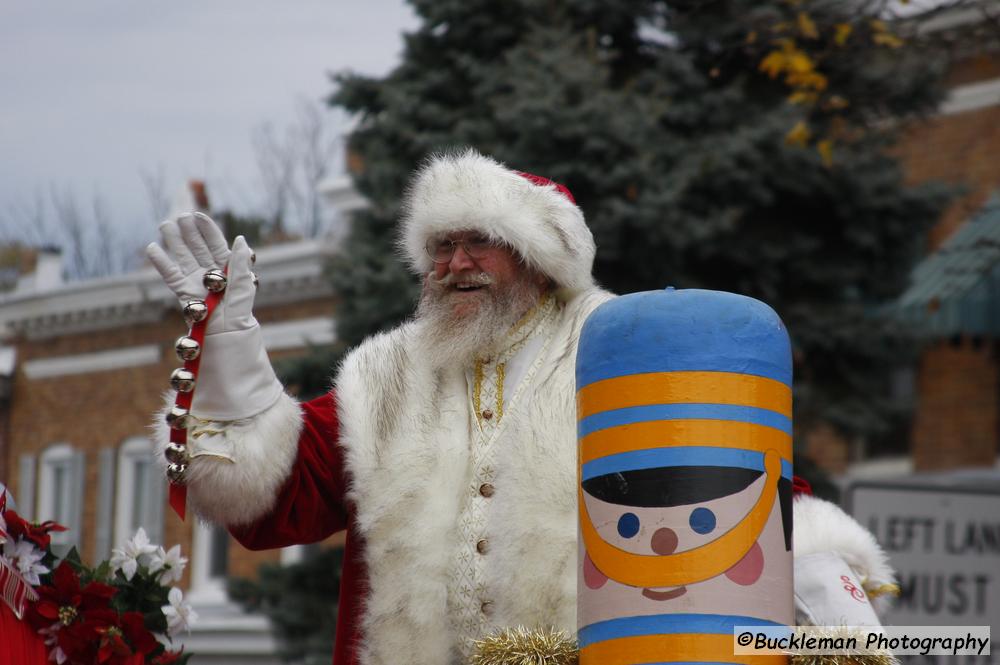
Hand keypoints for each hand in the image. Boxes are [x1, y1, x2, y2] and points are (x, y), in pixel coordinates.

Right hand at [146, 213, 256, 334]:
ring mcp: (195, 281)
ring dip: (174, 241)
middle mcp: (210, 272)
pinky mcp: (183, 292)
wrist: (225, 334)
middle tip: (180, 216)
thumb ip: (240, 262)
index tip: (198, 215)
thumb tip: (240, 238)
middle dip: (189, 231)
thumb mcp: (243, 285)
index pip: (216, 244)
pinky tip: (152, 248)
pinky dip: (161, 262)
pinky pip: (170, 274)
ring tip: (165, 224)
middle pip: (197, 247)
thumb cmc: (239, 312)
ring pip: (183, 256)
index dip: (208, 229)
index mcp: (227, 268)